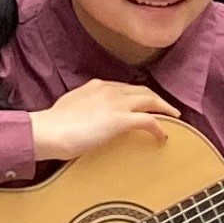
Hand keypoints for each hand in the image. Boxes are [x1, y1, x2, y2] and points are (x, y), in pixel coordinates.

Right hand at [29, 77, 176, 166]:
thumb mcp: (71, 106)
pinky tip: (163, 136)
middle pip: (142, 90)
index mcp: (97, 86)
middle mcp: (109, 90)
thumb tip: (88, 116)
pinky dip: (160, 128)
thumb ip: (84, 106)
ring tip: (173, 118)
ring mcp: (116, 103)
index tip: (143, 103)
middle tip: (167, 109)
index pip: (124, 87)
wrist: (50, 131)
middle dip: (157, 99)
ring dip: (164, 108)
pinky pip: (150, 120)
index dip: (137, 95)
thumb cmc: (54, 125)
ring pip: (150, 100)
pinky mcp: (121, 120)